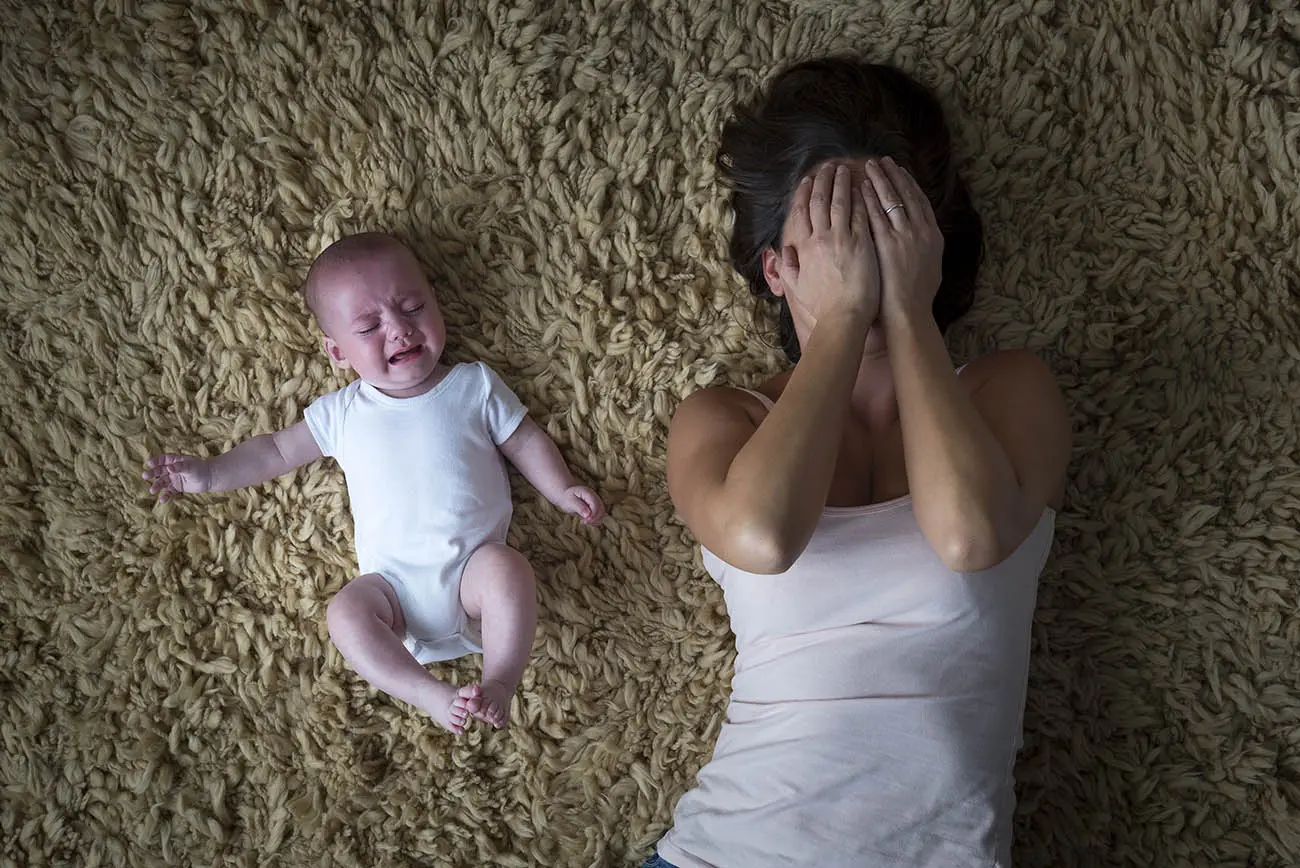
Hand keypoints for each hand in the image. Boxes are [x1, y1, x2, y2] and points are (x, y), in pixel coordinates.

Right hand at [143, 454, 212, 501]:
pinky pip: (169, 491)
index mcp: (175, 461)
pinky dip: (165, 495)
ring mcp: (174, 479)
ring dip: (157, 486)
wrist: (210, 478)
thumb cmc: (200, 468)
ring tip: (152, 491)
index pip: (163, 459)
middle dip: (152, 473)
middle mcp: (172, 469)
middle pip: (159, 471)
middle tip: (144, 476)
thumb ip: (180, 467)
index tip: (149, 464)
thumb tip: (170, 468)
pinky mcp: (177, 487)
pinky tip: (162, 500)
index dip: (156, 461)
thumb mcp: (190, 467)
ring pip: (162, 482)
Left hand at [558, 485, 604, 524]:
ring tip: (583, 522)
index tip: (586, 521)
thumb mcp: (570, 501)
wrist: (567, 496)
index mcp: (588, 493)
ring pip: (602, 513)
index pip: (596, 504)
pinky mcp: (596, 508)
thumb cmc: (567, 498)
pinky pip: (600, 516)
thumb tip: (588, 515)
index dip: (593, 514)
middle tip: (583, 522)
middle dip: (594, 518)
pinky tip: (586, 521)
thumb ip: (579, 507)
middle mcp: (595, 496)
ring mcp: (597, 502)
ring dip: (595, 520)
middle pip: (601, 509)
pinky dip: (594, 521)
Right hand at [778, 162, 879, 323]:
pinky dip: (862, 199)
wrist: (843, 318)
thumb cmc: (821, 307)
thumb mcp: (797, 287)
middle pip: (821, 201)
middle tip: (828, 166)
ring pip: (841, 202)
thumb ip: (788, 267)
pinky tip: (865, 187)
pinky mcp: (863, 244)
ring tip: (846, 169)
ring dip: (843, 183)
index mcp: (805, 247)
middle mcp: (822, 239)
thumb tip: (783, 251)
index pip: (802, 212)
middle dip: (824, 180)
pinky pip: (862, 214)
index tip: (807, 179)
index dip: (804, 193)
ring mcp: (843, 239)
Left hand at [862, 157, 943, 323]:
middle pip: (906, 194)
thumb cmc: (917, 297)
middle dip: (893, 175)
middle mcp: (920, 231)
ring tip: (869, 167)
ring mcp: (903, 236)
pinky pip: (875, 215)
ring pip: (891, 199)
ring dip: (880, 180)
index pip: (920, 201)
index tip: (900, 171)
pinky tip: (860, 188)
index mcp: (933, 235)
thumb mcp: (931, 267)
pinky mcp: (885, 243)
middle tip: (883, 161)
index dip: (909, 184)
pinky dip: (868, 199)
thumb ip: (926, 248)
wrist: (908, 312)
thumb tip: (924, 237)